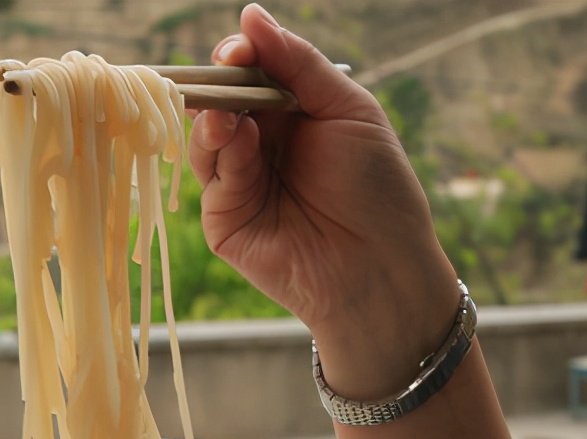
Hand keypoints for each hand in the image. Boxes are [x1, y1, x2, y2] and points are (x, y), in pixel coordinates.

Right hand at [188, 4, 459, 398]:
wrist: (381, 265)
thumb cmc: (378, 188)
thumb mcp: (347, 110)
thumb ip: (298, 63)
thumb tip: (250, 14)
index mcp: (291, 116)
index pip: (250, 75)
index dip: (238, 57)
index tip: (236, 48)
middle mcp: (260, 146)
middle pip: (220, 101)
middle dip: (219, 83)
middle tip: (225, 70)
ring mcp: (239, 183)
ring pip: (205, 137)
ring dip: (214, 117)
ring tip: (229, 112)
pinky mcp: (224, 219)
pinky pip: (210, 177)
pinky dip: (219, 153)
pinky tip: (239, 142)